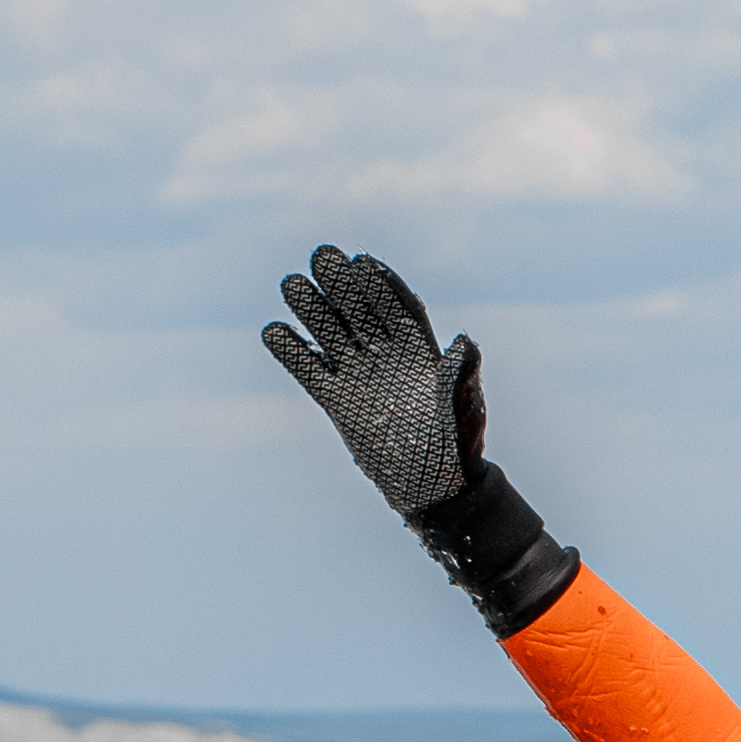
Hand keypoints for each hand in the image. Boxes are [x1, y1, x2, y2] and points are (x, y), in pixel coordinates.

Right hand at [263, 246, 481, 518]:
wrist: (434, 486)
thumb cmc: (458, 447)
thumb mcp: (466, 410)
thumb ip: (462, 376)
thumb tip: (464, 342)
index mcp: (420, 353)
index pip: (398, 308)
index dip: (381, 285)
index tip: (363, 262)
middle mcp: (387, 359)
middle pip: (361, 312)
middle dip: (342, 285)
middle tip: (321, 256)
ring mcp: (360, 377)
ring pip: (332, 335)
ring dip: (313, 309)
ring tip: (292, 284)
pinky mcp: (338, 401)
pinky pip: (311, 372)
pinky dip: (293, 353)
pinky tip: (273, 331)